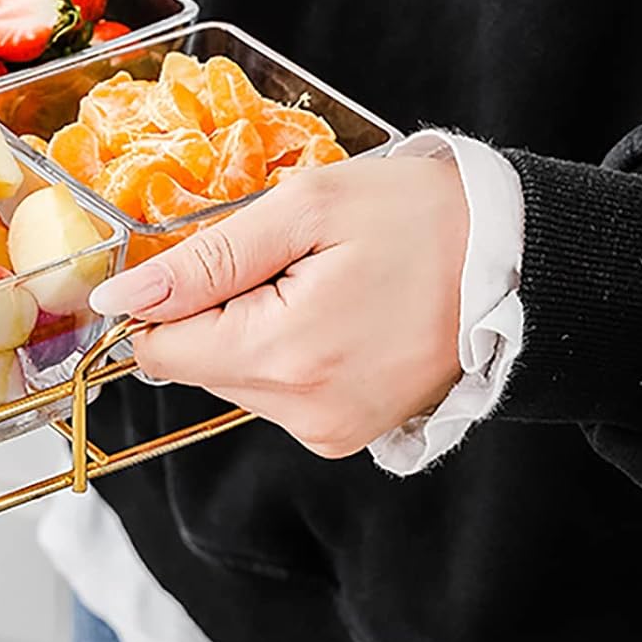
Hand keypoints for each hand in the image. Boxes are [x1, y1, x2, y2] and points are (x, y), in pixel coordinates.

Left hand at [89, 156, 468, 457]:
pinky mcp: (348, 432)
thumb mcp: (304, 209)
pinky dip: (283, 346)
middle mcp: (304, 413)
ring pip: (233, 374)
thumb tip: (121, 297)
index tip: (206, 253)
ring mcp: (330, 430)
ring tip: (314, 280)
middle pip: (194, 362)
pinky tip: (329, 308)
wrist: (519, 261)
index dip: (164, 295)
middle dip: (215, 305)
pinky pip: (275, 388)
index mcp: (286, 356)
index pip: (160, 348)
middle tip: (281, 257)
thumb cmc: (420, 219)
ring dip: (250, 324)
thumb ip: (204, 259)